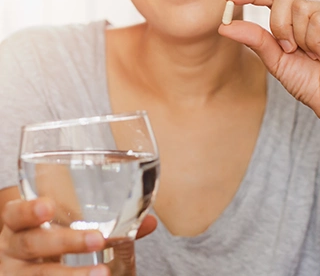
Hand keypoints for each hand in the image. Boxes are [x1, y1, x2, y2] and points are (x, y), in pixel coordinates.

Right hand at [0, 198, 156, 274]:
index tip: (49, 206)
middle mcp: (12, 248)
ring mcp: (15, 274)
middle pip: (31, 243)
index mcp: (19, 223)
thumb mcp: (64, 224)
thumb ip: (105, 221)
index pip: (16, 213)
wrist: (22, 264)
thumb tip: (149, 222)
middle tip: (97, 240)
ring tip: (101, 275)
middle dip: (64, 241)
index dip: (29, 210)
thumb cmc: (49, 236)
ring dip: (71, 275)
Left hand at [219, 0, 319, 127]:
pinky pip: (319, 19)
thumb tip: (226, 25)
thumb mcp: (276, 60)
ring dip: (299, 38)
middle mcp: (318, 9)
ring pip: (301, 6)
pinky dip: (314, 41)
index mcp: (299, 17)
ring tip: (312, 55)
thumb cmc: (311, 82)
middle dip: (279, 24)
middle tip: (289, 49)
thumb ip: (255, 40)